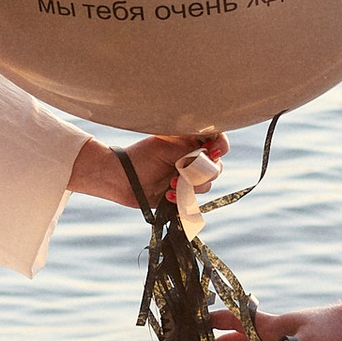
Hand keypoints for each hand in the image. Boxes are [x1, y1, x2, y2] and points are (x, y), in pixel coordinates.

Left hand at [79, 132, 229, 208]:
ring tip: (170, 185)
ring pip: (207, 184)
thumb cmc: (140, 157)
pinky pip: (194, 200)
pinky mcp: (182, 195)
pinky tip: (168, 195)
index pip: (217, 140)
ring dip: (190, 186)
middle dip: (202, 171)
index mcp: (189, 141)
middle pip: (216, 166)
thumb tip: (211, 154)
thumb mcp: (167, 147)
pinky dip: (182, 199)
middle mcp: (192, 159)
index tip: (213, 152)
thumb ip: (191, 149)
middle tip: (183, 171)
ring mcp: (187, 178)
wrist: (121, 179)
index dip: (220, 146)